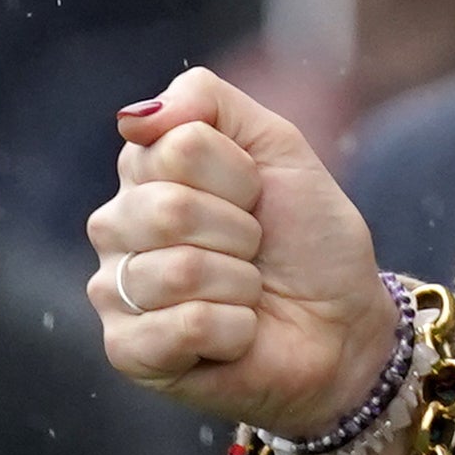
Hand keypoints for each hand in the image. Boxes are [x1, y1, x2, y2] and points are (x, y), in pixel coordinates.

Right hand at [84, 68, 398, 437]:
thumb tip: (133, 115)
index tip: (256, 195)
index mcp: (144, 172)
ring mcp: (114, 292)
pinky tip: (235, 333)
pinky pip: (186, 327)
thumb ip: (207, 102)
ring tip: (245, 292)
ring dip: (241, 284)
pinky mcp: (127, 352)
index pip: (177, 147)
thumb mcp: (278, 145)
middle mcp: (115, 227)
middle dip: (240, 231)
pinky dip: (236, 329)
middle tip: (253, 249)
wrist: (341, 322)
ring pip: (179, 271)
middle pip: (168, 209)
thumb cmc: (307, 235)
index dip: (240, 174)